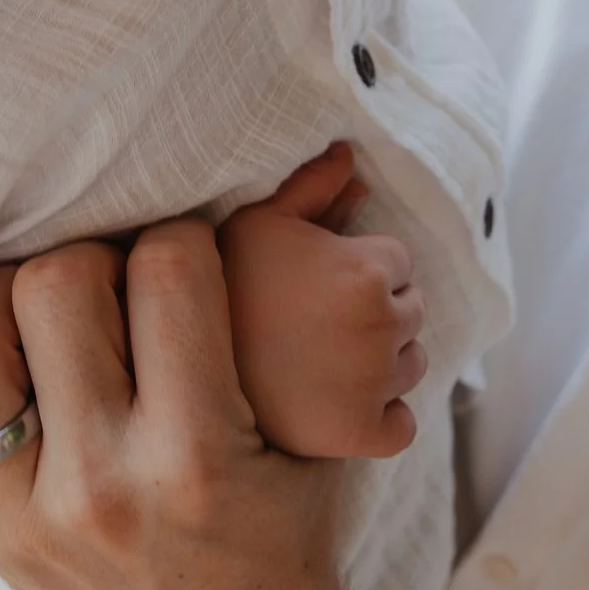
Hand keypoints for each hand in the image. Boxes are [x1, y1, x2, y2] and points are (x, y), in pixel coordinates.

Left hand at [0, 225, 461, 589]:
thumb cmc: (286, 529)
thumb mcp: (318, 426)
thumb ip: (305, 300)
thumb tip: (326, 161)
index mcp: (200, 452)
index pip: (169, 265)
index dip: (184, 239)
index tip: (188, 260)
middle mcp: (101, 485)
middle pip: (56, 283)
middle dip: (94, 260)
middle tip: (117, 285)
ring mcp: (25, 519)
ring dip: (2, 306)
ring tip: (42, 316)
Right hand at [221, 144, 428, 458]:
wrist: (177, 371)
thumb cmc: (221, 287)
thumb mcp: (257, 222)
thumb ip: (310, 186)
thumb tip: (348, 154)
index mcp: (367, 272)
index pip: (399, 260)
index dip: (358, 266)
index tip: (319, 281)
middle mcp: (384, 327)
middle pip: (410, 312)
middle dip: (376, 312)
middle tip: (318, 321)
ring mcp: (377, 386)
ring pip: (411, 365)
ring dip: (383, 363)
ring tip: (324, 359)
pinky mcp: (366, 435)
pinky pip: (402, 425)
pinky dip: (381, 418)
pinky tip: (339, 404)